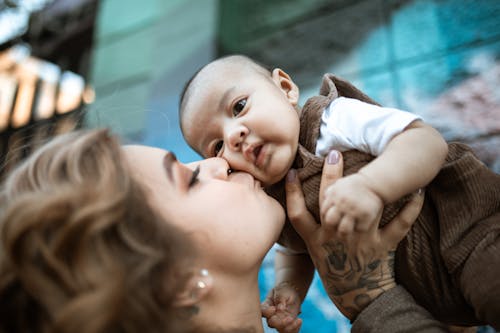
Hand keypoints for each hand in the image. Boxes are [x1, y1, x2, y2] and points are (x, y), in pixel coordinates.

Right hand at [261, 282, 301, 332]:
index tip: (274, 308)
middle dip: (280, 323)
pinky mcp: (287, 324)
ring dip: (289, 327)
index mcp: (267, 306)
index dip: (267, 312)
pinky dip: (295, 329)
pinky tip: (299, 320)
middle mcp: (271, 316)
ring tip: (297, 320)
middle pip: (271, 324)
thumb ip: (280, 298)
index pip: (262, 311)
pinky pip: (290, 332)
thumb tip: (280, 308)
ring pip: (281, 330)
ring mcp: (279, 321)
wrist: (292, 291)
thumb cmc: (284, 290)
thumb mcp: (282, 291)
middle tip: (289, 318)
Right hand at [285, 150, 423, 319]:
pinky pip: (398, 227)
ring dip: (370, 186)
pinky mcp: (381, 248)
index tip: (293, 171)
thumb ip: (310, 226)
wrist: (356, 296)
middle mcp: (334, 239)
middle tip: (334, 154)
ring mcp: (358, 242)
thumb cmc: (332, 269)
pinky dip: (410, 210)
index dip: (292, 192)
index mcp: (315, 240)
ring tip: (375, 165)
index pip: (297, 214)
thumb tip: (301, 193)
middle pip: (329, 205)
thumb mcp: (315, 249)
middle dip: (330, 178)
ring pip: (363, 210)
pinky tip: (417, 192)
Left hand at [321, 172, 383, 234]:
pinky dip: (360, 227)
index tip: (333, 220)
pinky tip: (362, 223)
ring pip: (344, 230)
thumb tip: (323, 204)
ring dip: (346, 232)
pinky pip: (360, 229)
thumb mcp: (339, 185)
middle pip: (330, 222)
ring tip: (349, 230)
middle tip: (338, 227)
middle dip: (332, 227)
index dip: (327, 218)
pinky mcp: (366, 214)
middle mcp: (342, 203)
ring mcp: (354, 209)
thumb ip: (329, 194)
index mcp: (334, 196)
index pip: (323, 212)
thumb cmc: (354, 185)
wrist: (373, 183)